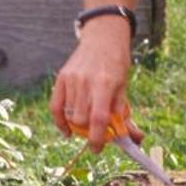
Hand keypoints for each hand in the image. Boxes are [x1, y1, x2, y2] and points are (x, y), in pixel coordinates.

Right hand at [49, 28, 132, 148]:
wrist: (103, 37)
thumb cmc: (116, 63)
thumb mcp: (123, 87)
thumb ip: (123, 113)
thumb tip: (130, 139)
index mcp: (105, 84)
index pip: (99, 118)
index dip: (98, 138)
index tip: (98, 149)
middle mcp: (86, 81)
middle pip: (81, 120)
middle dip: (88, 132)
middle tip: (96, 133)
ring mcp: (71, 79)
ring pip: (69, 116)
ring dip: (77, 126)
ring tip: (87, 124)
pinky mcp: (61, 78)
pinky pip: (55, 107)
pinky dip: (60, 122)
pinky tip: (67, 130)